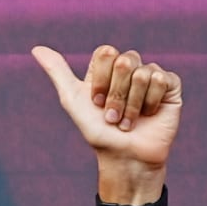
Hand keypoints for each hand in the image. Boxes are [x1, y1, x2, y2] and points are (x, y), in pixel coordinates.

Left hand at [32, 44, 181, 205]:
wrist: (123, 156)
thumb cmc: (97, 132)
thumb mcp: (72, 101)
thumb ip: (57, 72)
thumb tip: (36, 48)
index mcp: (107, 69)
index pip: (105, 52)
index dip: (99, 80)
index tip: (95, 102)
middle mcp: (129, 69)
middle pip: (124, 61)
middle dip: (115, 95)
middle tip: (112, 116)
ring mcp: (151, 75)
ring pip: (142, 73)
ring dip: (131, 105)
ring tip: (128, 122)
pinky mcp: (170, 85)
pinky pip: (160, 79)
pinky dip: (149, 103)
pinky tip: (148, 115)